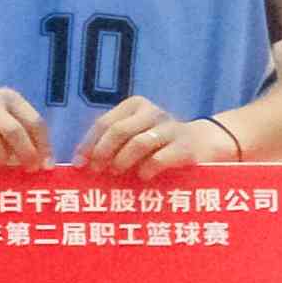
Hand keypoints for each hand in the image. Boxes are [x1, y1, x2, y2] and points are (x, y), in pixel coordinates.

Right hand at [0, 85, 52, 167]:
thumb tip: (46, 166)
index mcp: (9, 98)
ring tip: (1, 163)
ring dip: (0, 159)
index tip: (45, 166)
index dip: (43, 146)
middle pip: (13, 130)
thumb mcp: (10, 123)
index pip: (34, 122)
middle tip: (29, 169)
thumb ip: (30, 140)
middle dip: (25, 154)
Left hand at [82, 98, 232, 181]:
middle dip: (103, 152)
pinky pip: (159, 158)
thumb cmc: (157, 143)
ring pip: (139, 143)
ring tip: (116, 173)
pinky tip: (142, 177)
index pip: (104, 123)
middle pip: (119, 131)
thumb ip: (111, 142)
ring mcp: (172, 128)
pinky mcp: (186, 147)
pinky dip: (146, 169)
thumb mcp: (134, 135)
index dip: (88, 144)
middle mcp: (153, 112)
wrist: (203, 144)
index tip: (79, 164)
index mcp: (135, 105)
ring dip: (122, 161)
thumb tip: (81, 163)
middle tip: (97, 170)